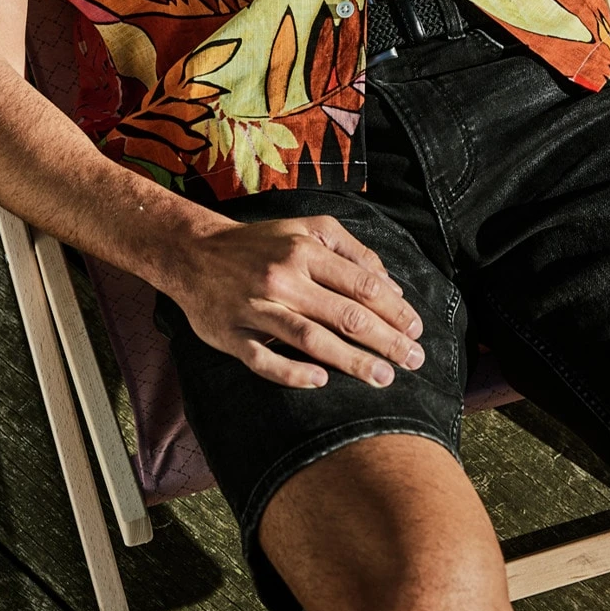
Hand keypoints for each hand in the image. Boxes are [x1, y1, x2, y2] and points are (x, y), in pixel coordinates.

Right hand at [173, 216, 424, 389]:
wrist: (192, 252)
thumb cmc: (259, 244)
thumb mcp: (305, 229)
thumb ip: (351, 251)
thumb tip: (392, 286)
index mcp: (303, 250)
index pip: (360, 284)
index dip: (394, 309)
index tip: (416, 330)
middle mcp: (282, 278)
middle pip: (344, 315)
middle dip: (386, 341)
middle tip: (414, 360)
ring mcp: (255, 308)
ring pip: (311, 339)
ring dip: (352, 361)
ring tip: (383, 378)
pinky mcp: (231, 334)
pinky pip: (264, 360)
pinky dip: (292, 372)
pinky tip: (321, 381)